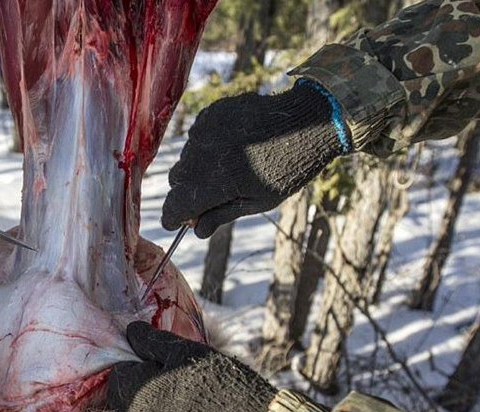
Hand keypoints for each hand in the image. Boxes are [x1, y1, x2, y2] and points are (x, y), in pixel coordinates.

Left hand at [106, 321, 276, 411]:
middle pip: (125, 400)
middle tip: (177, 382)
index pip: (118, 374)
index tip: (161, 363)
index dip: (138, 364)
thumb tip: (130, 331)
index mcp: (133, 394)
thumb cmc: (220, 384)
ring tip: (188, 404)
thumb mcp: (186, 352)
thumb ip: (152, 341)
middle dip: (142, 389)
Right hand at [162, 81, 349, 237]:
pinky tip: (229, 147)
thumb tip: (197, 231)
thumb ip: (223, 215)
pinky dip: (204, 145)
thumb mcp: (259, 201)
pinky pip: (195, 136)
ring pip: (185, 157)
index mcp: (217, 182)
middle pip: (176, 180)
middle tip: (209, 197)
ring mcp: (206, 131)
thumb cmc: (288, 169)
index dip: (172, 217)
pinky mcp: (211, 113)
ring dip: (197, 168)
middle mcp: (205, 155)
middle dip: (187, 192)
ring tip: (227, 167)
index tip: (174, 223)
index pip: (176, 205)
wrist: (307, 122)